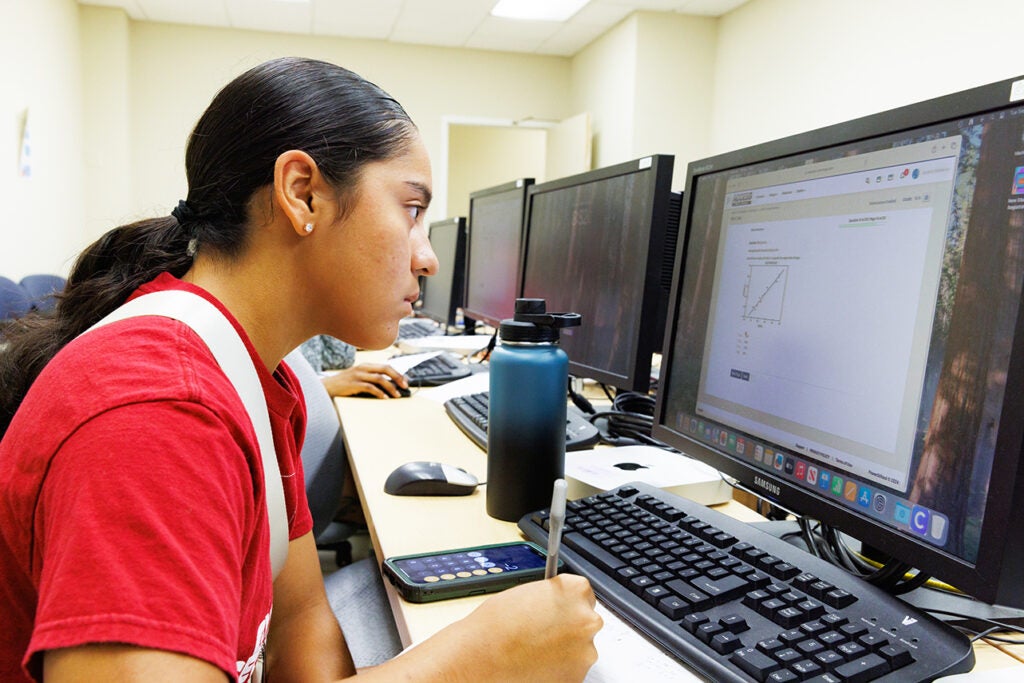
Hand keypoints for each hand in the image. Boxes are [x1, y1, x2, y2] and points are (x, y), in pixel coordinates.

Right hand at [320, 363, 408, 398]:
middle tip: (405, 386)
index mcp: (366, 366)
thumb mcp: (358, 377)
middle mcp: (363, 368)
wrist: (327, 387)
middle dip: (397, 377)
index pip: (386, 366)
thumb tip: (388, 385)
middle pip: (385, 369)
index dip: (397, 373)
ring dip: (390, 387)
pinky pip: (370, 387)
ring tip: (396, 395)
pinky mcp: (354, 384)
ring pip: (379, 379)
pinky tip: (384, 398)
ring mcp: (358, 375)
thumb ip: (371, 379)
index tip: (405, 382)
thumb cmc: (344, 384)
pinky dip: (379, 393)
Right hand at [370, 575, 600, 682]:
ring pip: (580, 646)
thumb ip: (550, 596)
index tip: (555, 609)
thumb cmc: (495, 626)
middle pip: (585, 620)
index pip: (583, 592)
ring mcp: (584, 652)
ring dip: (564, 647)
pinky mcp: (576, 678)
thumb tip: (556, 602)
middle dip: (568, 625)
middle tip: (542, 631)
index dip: (565, 602)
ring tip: (533, 649)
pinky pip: (571, 668)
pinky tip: (535, 662)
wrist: (481, 660)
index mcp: (574, 592)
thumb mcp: (526, 593)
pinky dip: (558, 666)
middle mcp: (586, 620)